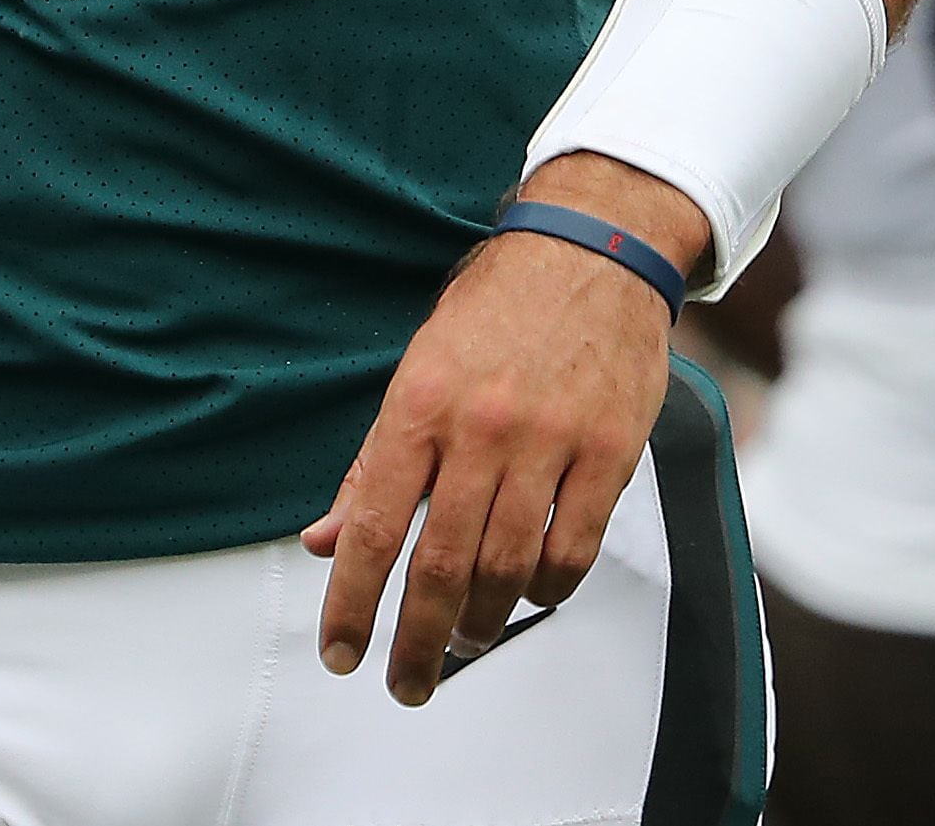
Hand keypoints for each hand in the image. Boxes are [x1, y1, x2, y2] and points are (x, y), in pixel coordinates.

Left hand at [303, 156, 701, 705]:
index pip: (370, 522)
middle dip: (416, 637)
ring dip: (482, 625)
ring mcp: (548, 442)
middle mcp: (478, 428)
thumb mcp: (414, 372)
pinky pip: (575, 548)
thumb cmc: (494, 313)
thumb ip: (373, 463)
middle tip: (404, 680)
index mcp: (416, 405)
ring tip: (464, 645)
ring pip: (508, 567)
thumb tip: (325, 538)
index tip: (340, 651)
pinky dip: (547, 589)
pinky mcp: (610, 454)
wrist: (589, 253)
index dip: (351, 598)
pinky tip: (529, 598)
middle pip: (440, 562)